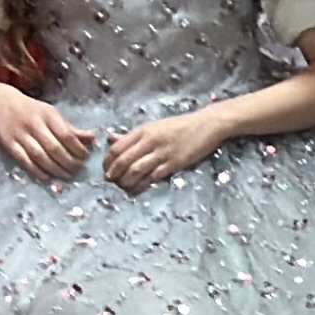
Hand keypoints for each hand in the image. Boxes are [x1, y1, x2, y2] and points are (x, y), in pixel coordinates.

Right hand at [0, 85, 92, 180]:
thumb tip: (92, 138)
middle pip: (54, 147)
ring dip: (54, 168)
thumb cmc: (30, 109)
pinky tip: (46, 176)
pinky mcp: (8, 143)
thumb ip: (70, 128)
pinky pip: (23, 159)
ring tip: (65, 175)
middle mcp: (34, 125)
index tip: (85, 157)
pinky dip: (35, 170)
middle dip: (68, 161)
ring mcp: (20, 135)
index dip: (77, 148)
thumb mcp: (51, 113)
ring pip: (39, 155)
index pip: (66, 135)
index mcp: (48, 115)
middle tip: (77, 169)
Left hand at [104, 105, 225, 190]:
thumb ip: (132, 135)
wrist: (207, 125)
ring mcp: (162, 153)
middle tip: (112, 182)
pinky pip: (152, 177)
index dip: (107, 162)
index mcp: (143, 131)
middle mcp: (150, 141)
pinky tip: (138, 189)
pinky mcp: (174, 163)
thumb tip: (111, 139)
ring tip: (124, 187)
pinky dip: (142, 185)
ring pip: (135, 171)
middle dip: (114, 174)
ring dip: (126, 182)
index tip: (106, 169)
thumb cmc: (180, 125)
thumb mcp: (154, 126)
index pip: (116, 148)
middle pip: (123, 161)